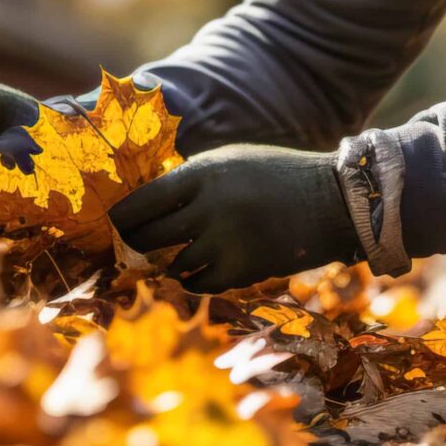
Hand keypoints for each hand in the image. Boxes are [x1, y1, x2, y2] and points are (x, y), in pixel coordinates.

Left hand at [108, 144, 362, 293]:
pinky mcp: (243, 270)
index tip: (115, 225)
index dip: (121, 218)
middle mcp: (208, 207)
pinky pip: (200, 284)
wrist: (331, 200)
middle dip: (135, 246)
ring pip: (173, 265)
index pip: (141, 202)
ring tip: (168, 260)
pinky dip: (194, 280)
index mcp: (202, 173)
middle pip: (148, 237)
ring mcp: (225, 242)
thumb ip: (191, 181)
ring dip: (168, 265)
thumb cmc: (276, 176)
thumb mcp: (229, 161)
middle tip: (130, 249)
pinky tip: (196, 271)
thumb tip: (146, 206)